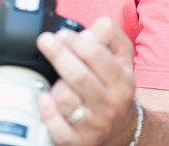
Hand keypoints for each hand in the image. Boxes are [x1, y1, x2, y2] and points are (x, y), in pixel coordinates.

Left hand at [36, 17, 136, 144]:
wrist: (123, 128)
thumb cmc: (116, 86)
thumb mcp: (122, 56)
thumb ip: (108, 34)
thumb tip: (85, 33)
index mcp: (121, 80)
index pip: (96, 55)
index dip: (74, 40)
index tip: (61, 34)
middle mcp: (110, 104)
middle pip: (78, 76)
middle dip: (58, 54)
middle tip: (45, 41)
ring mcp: (94, 125)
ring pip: (65, 99)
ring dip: (55, 85)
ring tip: (56, 80)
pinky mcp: (79, 142)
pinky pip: (58, 128)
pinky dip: (47, 111)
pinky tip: (45, 99)